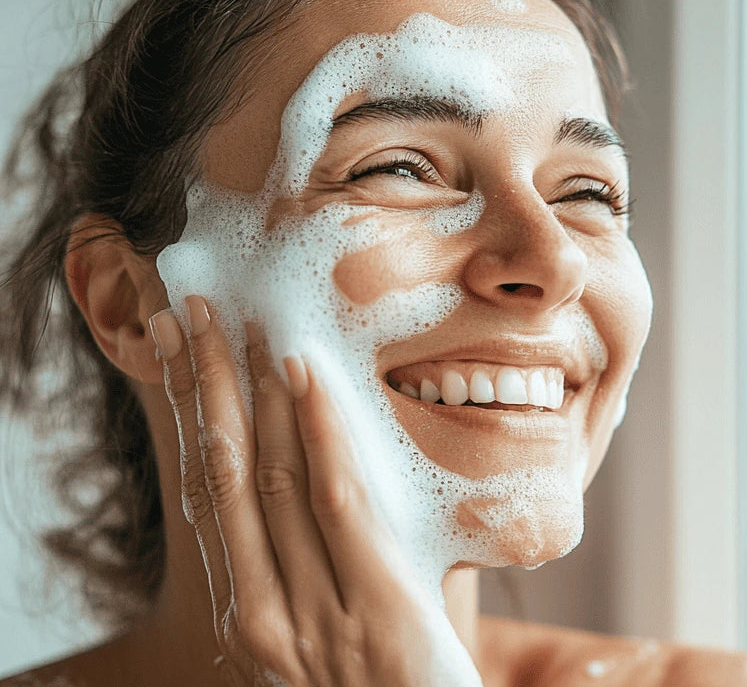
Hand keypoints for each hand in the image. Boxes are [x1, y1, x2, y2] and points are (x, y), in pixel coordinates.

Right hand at [149, 295, 482, 685]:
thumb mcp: (335, 628)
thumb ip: (321, 564)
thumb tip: (316, 474)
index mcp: (253, 613)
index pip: (210, 495)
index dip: (193, 416)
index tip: (182, 350)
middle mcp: (265, 611)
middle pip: (223, 476)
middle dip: (205, 386)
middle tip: (193, 307)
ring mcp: (315, 613)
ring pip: (269, 480)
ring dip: (252, 391)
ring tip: (240, 319)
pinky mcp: (376, 609)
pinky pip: (338, 503)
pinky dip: (318, 432)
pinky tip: (306, 375)